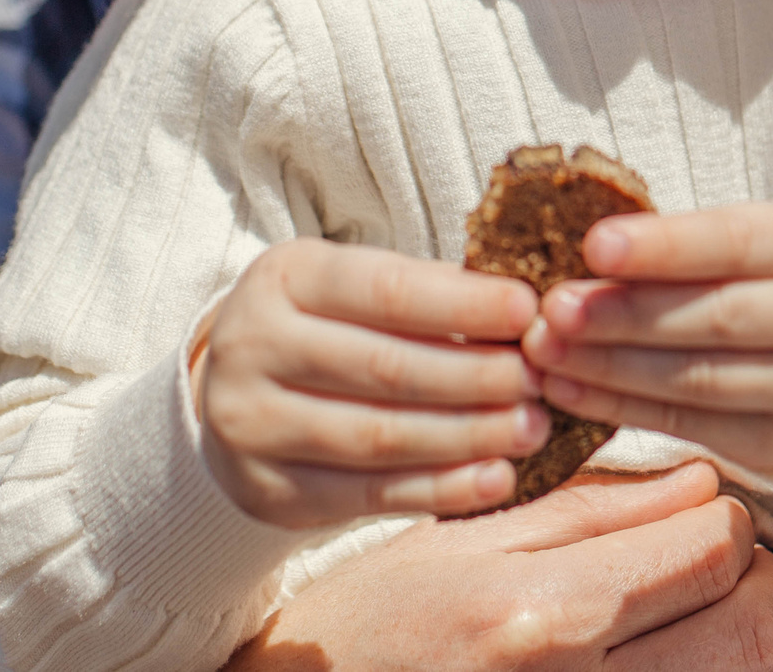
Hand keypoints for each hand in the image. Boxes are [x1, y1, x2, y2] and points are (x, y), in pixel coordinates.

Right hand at [199, 238, 548, 526]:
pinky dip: (441, 489)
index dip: (463, 305)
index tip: (528, 313)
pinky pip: (369, 495)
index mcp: (284, 277)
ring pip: (380, 437)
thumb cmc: (323, 326)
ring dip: (468, 437)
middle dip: (478, 377)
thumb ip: (426, 294)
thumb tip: (527, 315)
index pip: (386, 291)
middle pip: (386, 368)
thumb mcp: (353, 286)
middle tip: (541, 382)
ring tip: (530, 430)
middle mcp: (253, 347)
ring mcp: (252, 425)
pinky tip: (494, 479)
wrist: (231, 392)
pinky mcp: (269, 491)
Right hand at [225, 462, 772, 671]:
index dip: (731, 522)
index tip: (708, 513)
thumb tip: (702, 484)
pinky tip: (669, 663)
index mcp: (543, 612)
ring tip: (690, 620)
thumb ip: (591, 512)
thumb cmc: (372, 626)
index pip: (710, 554)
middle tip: (716, 566)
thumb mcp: (463, 543)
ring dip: (747, 647)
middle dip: (758, 586)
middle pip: (751, 633)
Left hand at [523, 199, 772, 470]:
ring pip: (700, 379)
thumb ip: (686, 243)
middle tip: (552, 307)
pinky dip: (621, 408)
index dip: (666, 247)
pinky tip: (569, 387)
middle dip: (626, 314)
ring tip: (546, 349)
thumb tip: (581, 253)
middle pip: (719, 318)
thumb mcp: (755, 236)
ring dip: (611, 366)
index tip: (593, 245)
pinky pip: (690, 425)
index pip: (738, 242)